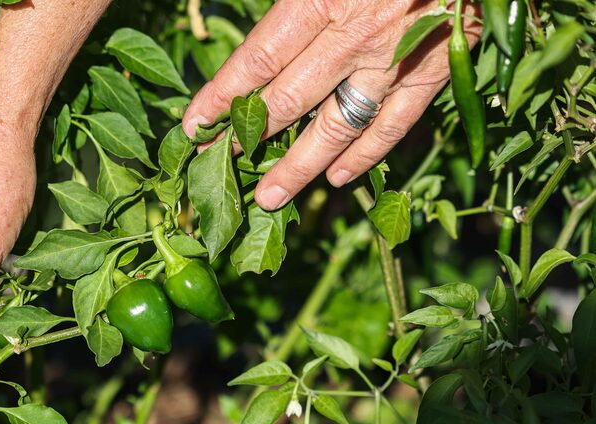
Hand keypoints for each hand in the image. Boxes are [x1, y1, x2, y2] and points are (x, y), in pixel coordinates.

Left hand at [182, 0, 479, 209]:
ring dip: (300, 165)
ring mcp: (397, 57)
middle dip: (249, 136)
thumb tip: (260, 52)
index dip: (222, 95)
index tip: (196, 124)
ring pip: (338, 124)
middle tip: (220, 168)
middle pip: (290, 100)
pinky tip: (338, 177)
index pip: (258, 60)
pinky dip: (365, 155)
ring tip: (270, 197)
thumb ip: (296, 3)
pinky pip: (394, 123)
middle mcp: (356, 33)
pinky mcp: (435, 69)